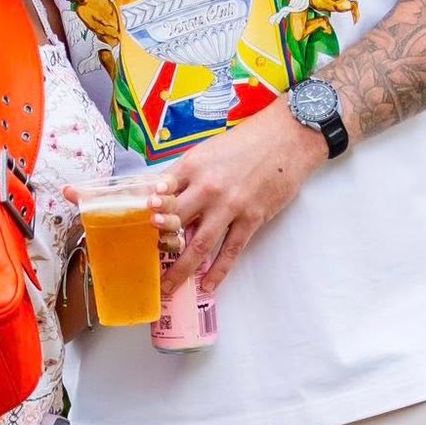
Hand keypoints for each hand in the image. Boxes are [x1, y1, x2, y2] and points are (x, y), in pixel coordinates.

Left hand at [159, 97, 324, 292]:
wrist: (288, 138)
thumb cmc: (247, 141)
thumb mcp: (208, 150)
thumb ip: (186, 174)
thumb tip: (162, 196)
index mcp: (192, 167)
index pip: (160, 194)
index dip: (147, 213)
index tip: (137, 228)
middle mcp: (207, 187)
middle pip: (175, 222)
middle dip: (159, 246)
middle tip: (147, 267)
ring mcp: (230, 205)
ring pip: (199, 244)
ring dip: (181, 269)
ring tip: (168, 287)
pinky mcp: (252, 218)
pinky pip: (231, 250)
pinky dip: (218, 270)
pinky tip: (207, 285)